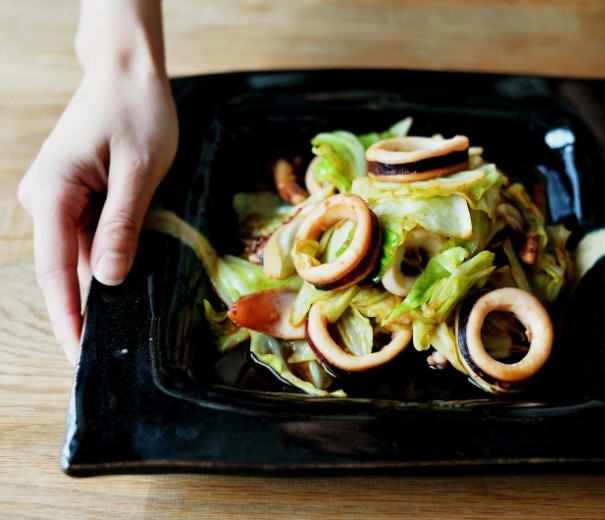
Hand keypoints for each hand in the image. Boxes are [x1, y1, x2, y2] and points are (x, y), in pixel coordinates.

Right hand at [17, 66, 177, 362]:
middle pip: (66, 270)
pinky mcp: (76, 196)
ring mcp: (59, 198)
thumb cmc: (138, 112)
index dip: (68, 319)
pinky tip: (134, 269)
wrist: (129, 74)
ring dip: (107, 280)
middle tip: (118, 350)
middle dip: (88, 309)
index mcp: (53, 193)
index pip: (56, 272)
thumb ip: (123, 225)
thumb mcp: (140, 171)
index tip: (79, 359)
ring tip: (136, 313)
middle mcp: (46, 200)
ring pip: (82, 255)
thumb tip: (107, 279)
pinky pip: (91, 236)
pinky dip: (112, 254)